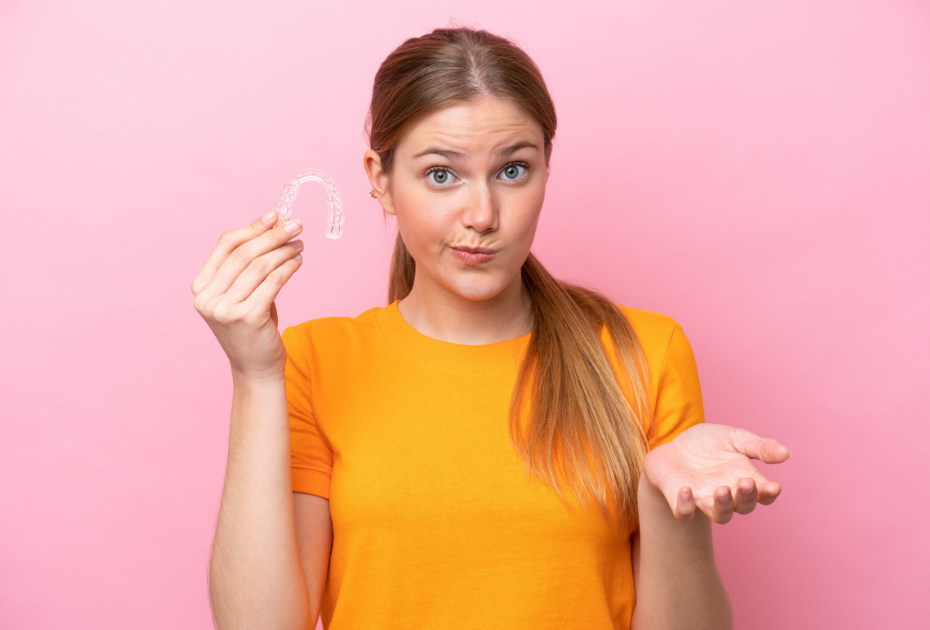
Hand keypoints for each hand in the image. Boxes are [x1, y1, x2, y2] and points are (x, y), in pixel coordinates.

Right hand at [191, 210, 303, 381]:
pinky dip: (289, 267)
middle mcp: (208, 298)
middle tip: (295, 225)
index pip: (225, 246)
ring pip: (260, 266)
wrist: (256, 368)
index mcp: (201, 287)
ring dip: (284, 250)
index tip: (274, 215)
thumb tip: (272, 224)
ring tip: (299, 244)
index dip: (252, 228)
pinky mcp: (247, 318)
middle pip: (244, 254)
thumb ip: (248, 265)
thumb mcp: (242, 293)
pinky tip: (298, 261)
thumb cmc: (252, 327)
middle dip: (272, 235)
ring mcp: (225, 309)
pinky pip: (273, 282)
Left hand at [642, 423, 790, 523]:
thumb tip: (786, 454)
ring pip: (719, 515)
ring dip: (722, 506)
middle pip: (744, 507)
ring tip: (722, 490)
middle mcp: (728, 494)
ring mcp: (704, 499)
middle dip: (746, 497)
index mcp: (744, 479)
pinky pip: (684, 513)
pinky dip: (685, 507)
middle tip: (745, 482)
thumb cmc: (708, 443)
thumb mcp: (734, 438)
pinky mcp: (680, 500)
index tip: (774, 487)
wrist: (674, 444)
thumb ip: (759, 447)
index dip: (769, 494)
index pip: (763, 494)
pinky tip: (686, 490)